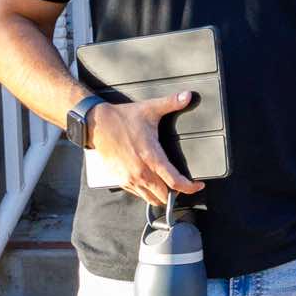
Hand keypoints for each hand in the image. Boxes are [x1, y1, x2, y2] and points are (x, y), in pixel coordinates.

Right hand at [88, 94, 203, 207]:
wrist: (97, 124)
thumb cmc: (123, 118)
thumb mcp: (150, 109)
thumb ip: (171, 103)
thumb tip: (187, 96)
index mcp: (152, 157)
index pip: (174, 182)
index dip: (189, 187)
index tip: (198, 186)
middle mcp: (141, 172)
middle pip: (164, 195)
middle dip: (176, 193)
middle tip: (182, 185)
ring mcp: (129, 178)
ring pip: (150, 198)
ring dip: (161, 195)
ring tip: (168, 186)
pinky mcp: (120, 180)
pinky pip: (137, 194)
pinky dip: (147, 192)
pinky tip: (151, 183)